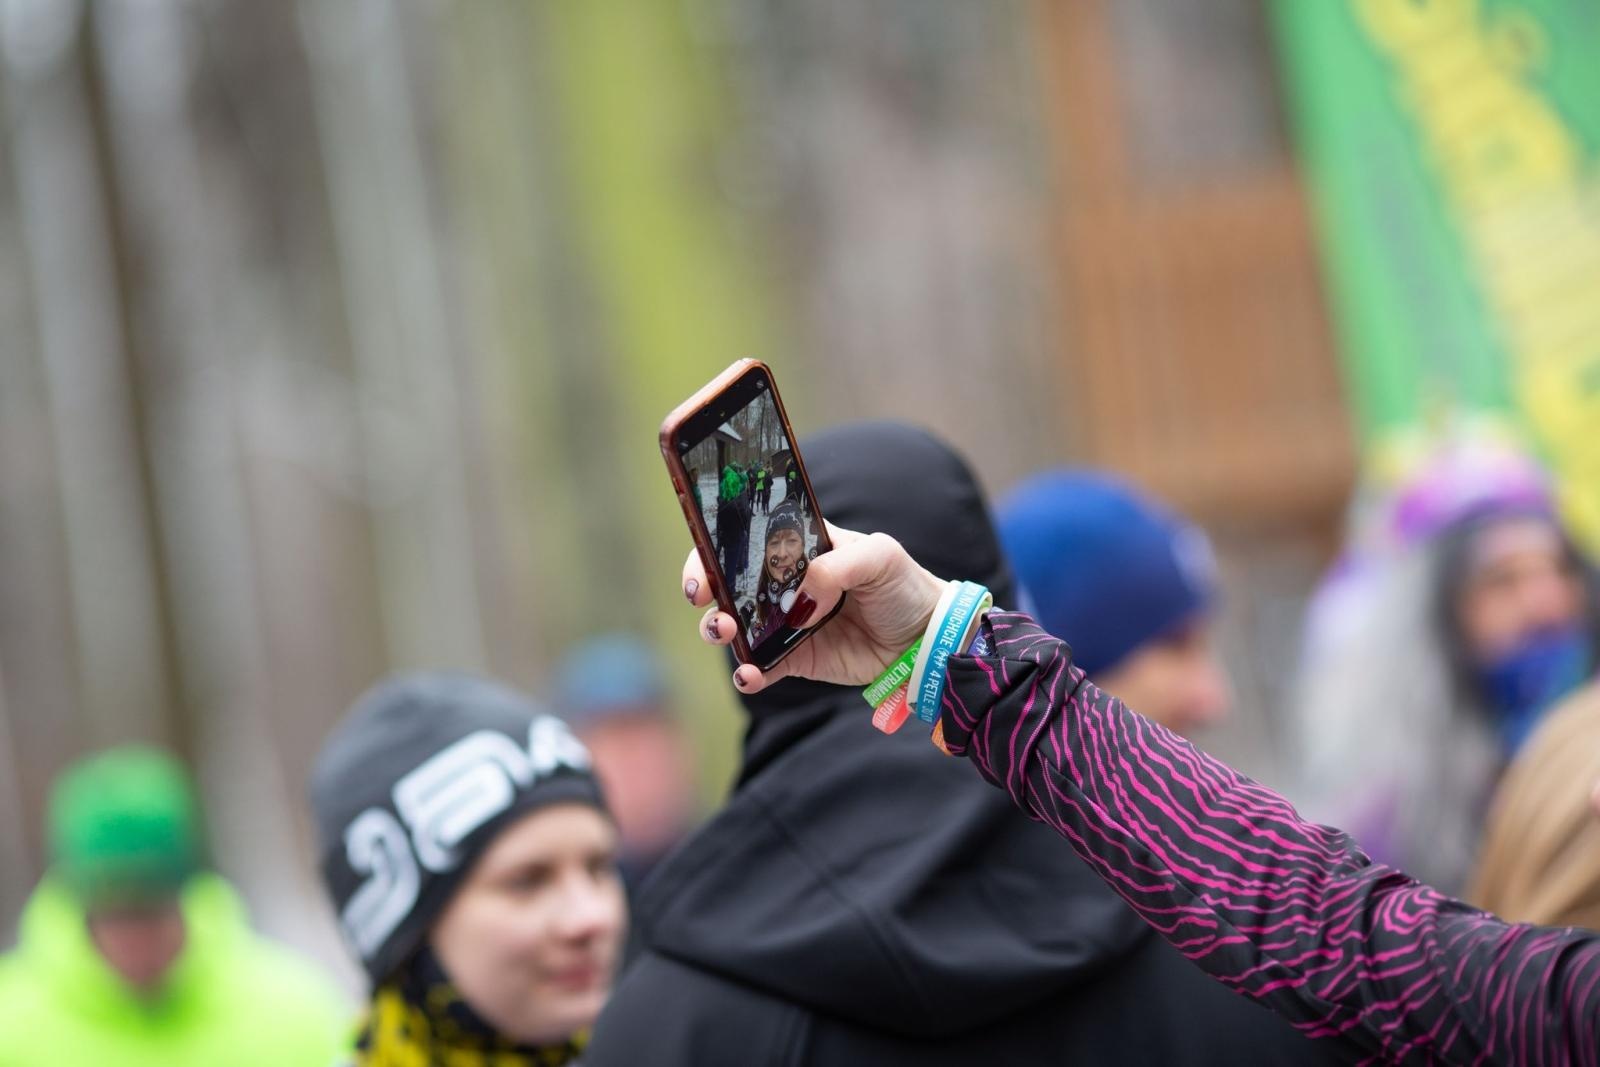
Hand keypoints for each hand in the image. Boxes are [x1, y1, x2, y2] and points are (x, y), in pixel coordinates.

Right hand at [683, 523, 944, 693]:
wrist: (926, 639)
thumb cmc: (904, 585)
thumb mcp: (880, 557)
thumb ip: (837, 567)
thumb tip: (802, 595)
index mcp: (799, 547)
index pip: (747, 540)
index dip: (716, 548)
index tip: (704, 562)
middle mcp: (785, 583)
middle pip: (728, 582)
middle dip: (705, 588)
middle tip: (702, 598)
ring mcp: (786, 623)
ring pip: (736, 626)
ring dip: (719, 628)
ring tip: (724, 632)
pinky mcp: (795, 659)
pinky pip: (761, 667)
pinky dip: (749, 673)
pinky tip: (750, 675)